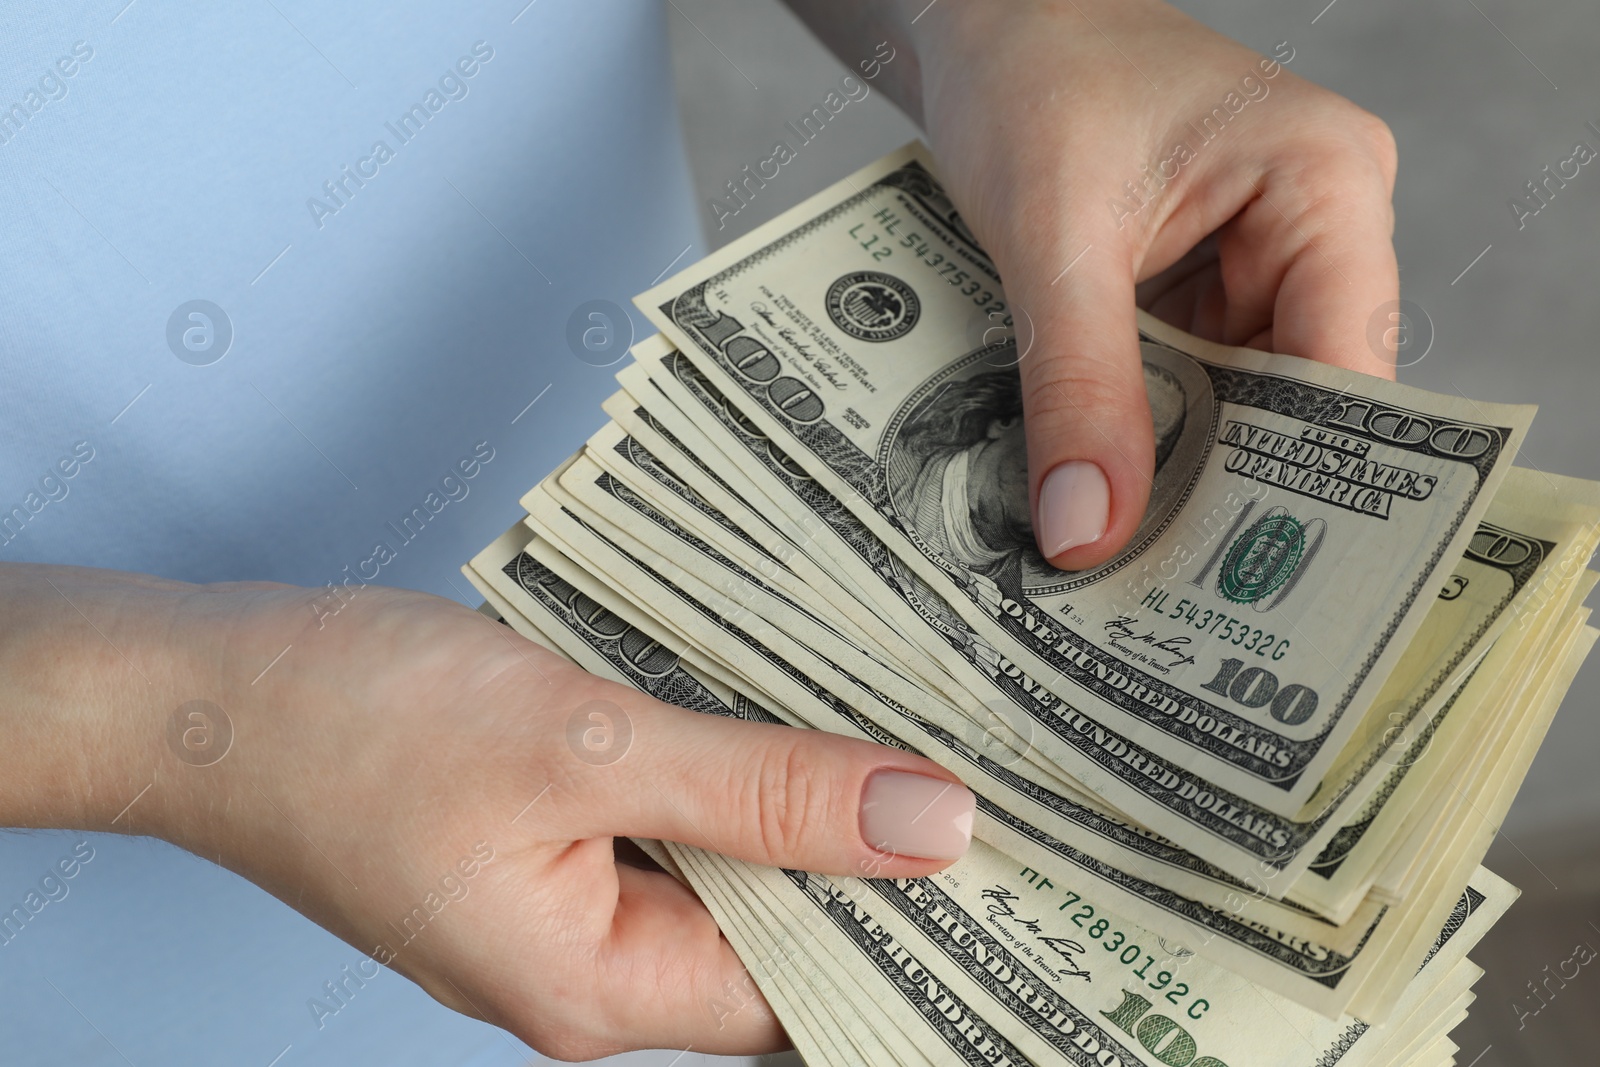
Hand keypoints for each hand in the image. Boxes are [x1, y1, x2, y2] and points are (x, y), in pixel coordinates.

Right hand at [0, 566, 974, 1057]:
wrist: (206, 690)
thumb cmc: (351, 725)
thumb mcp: (580, 745)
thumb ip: (764, 790)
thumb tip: (928, 825)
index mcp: (605, 990)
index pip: (818, 994)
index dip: (929, 932)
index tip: (1035, 871)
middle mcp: (600, 972)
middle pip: (789, 933)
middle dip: (888, 855)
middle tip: (1003, 770)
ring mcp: (576, 906)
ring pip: (741, 869)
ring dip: (815, 801)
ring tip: (924, 724)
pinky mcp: (559, 842)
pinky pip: (683, 823)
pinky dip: (742, 772)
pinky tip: (797, 706)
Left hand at [893, 0, 1399, 566]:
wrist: (983, 23)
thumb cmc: (1034, 73)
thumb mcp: (1052, 237)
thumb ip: (1077, 385)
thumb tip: (1088, 532)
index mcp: (1326, 184)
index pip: (1341, 369)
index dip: (1291, 484)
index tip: (1229, 585)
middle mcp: (1315, 229)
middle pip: (1292, 403)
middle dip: (1220, 490)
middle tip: (1158, 602)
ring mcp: (1259, 263)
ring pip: (1232, 407)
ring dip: (1171, 471)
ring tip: (1115, 565)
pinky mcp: (1198, 287)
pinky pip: (1182, 384)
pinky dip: (1137, 434)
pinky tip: (1093, 493)